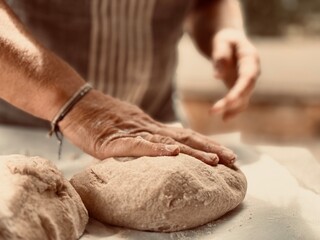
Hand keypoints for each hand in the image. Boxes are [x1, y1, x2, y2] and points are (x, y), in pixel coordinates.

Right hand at [59, 90, 235, 165]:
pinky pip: (137, 145)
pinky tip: (173, 154)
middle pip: (185, 139)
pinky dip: (155, 149)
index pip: (185, 138)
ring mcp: (133, 132)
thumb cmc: (100, 118)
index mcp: (152, 128)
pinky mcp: (113, 140)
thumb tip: (167, 145)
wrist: (76, 104)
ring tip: (215, 160)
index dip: (206, 146)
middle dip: (210, 149)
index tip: (226, 156)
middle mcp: (148, 129)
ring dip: (192, 152)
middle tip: (233, 160)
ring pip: (167, 143)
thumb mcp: (129, 128)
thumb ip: (147, 137)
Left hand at [210, 28, 259, 120]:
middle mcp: (252, 71)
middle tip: (214, 111)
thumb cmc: (224, 39)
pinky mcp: (240, 87)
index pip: (248, 77)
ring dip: (231, 108)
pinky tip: (224, 118)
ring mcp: (247, 81)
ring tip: (213, 114)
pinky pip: (240, 101)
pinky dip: (233, 110)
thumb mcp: (220, 42)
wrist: (228, 40)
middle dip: (232, 102)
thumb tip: (217, 76)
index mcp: (250, 58)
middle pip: (246, 90)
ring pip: (244, 98)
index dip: (239, 91)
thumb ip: (220, 56)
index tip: (228, 101)